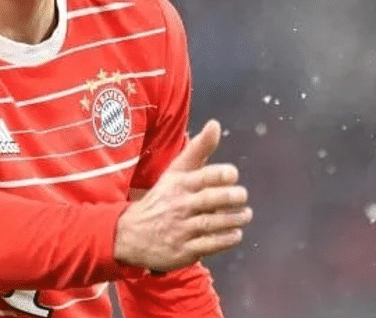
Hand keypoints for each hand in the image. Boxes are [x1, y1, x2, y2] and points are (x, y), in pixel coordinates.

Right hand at [113, 119, 251, 271]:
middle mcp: (179, 205)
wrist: (130, 234)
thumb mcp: (175, 172)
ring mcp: (181, 229)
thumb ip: (198, 149)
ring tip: (245, 215)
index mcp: (178, 184)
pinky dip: (226, 239)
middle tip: (242, 196)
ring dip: (234, 219)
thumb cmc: (161, 198)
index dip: (221, 174)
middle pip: (210, 200)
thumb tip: (215, 124)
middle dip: (231, 197)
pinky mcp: (184, 250)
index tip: (233, 175)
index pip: (202, 176)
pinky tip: (235, 233)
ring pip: (213, 223)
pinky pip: (210, 245)